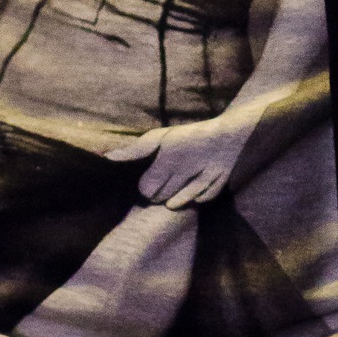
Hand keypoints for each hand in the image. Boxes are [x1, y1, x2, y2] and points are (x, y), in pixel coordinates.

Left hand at [106, 112, 249, 208]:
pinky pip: (199, 202)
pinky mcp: (218, 185)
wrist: (230, 133)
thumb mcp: (160, 137)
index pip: (146, 188)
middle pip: (160, 198)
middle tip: (167, 179)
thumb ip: (135, 150)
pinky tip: (195, 189)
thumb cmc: (188, 136)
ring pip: (178, 203)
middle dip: (160, 193)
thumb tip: (107, 157)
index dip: (147, 185)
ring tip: (178, 184)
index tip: (151, 178)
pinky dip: (196, 198)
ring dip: (175, 198)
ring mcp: (204, 177)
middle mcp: (187, 166)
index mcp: (169, 154)